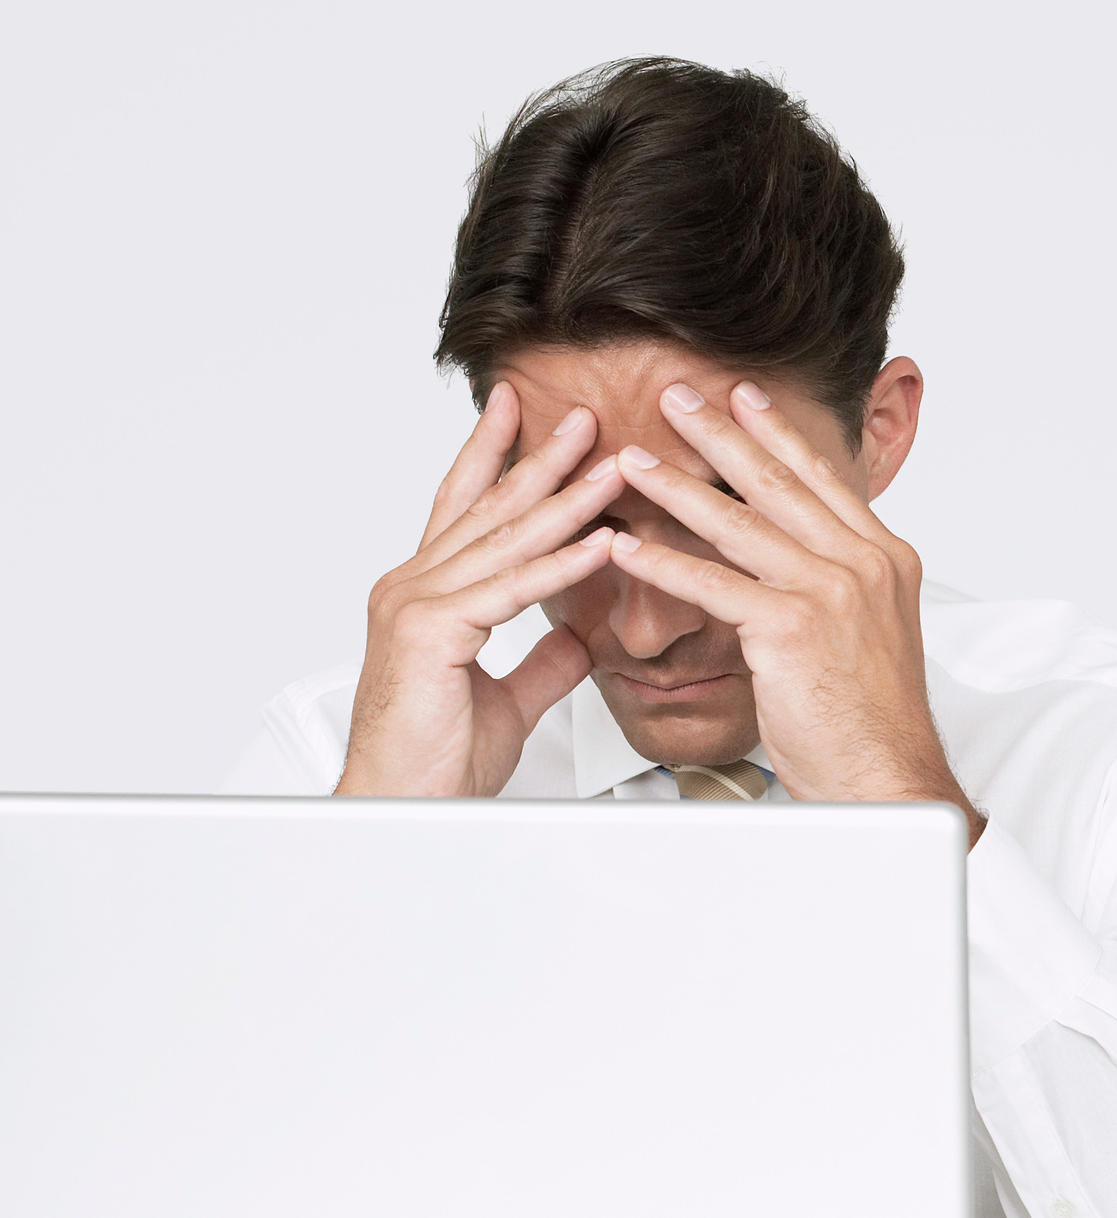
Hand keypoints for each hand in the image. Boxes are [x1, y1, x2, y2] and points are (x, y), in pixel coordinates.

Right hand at [337, 383, 624, 796]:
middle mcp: (412, 587)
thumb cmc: (436, 759)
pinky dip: (561, 564)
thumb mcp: (507, 698)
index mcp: (424, 594)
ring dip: (566, 500)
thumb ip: (541, 662)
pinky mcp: (431, 631)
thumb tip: (577, 640)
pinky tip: (601, 541)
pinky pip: (511, 590)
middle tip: (584, 419)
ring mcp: (416, 605)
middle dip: (539, 459)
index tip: (518, 413)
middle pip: (488, 509)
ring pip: (505, 541)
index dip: (494, 457)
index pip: (464, 509)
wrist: (402, 804)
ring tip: (612, 466)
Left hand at [604, 380, 982, 835]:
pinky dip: (663, 564)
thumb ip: (839, 585)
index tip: (742, 398)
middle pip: (779, 483)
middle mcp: (863, 563)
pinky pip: (714, 585)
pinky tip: (626, 548)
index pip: (821, 478)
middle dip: (721, 434)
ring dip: (676, 487)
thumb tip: (797, 563)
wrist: (889, 776)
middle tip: (677, 397)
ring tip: (631, 460)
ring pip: (739, 524)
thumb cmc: (873, 721)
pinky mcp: (793, 628)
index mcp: (885, 558)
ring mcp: (831, 591)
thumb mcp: (869, 632)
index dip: (777, 434)